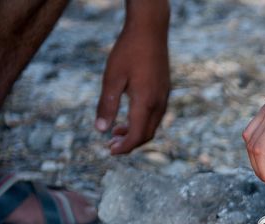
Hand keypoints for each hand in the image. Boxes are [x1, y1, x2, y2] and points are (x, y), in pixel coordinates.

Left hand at [95, 2, 169, 154]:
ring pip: (152, 125)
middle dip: (130, 143)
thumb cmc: (128, 51)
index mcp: (145, 102)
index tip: (110, 151)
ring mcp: (164, 97)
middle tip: (111, 145)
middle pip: (147, 134)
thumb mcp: (112, 77)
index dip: (124, 147)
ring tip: (117, 132)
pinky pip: (155, 115)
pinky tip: (129, 116)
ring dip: (136, 133)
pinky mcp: (164, 91)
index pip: (137, 135)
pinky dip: (142, 122)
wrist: (150, 31)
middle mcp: (159, 103)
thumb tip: (100, 130)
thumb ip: (107, 105)